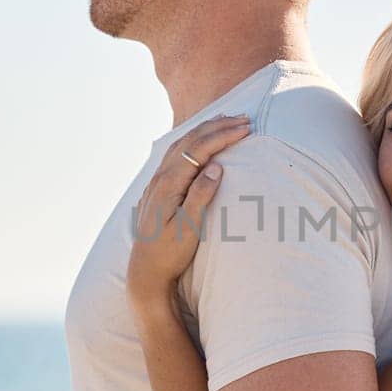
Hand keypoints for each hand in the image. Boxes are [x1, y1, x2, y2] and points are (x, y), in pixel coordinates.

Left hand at [128, 114, 250, 306]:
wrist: (145, 271)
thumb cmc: (169, 253)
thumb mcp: (188, 228)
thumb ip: (200, 196)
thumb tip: (216, 167)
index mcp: (168, 184)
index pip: (199, 150)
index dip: (223, 136)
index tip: (245, 129)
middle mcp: (160, 178)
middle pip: (190, 141)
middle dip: (217, 127)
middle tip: (244, 119)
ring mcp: (157, 182)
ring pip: (181, 145)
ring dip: (204, 131)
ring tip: (225, 120)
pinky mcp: (158, 188)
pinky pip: (176, 154)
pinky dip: (192, 141)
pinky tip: (200, 141)